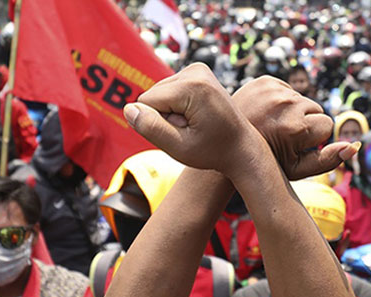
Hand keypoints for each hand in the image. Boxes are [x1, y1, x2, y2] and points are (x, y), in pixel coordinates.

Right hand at [123, 63, 256, 176]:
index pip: (147, 102)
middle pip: (153, 95)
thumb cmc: (213, 152)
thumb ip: (151, 129)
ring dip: (171, 112)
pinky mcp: (198, 72)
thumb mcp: (179, 148)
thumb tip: (128, 109)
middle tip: (191, 131)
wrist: (242, 146)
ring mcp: (198, 69)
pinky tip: (196, 117)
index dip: (158, 124)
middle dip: (165, 116)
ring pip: (160, 93)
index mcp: (192, 86)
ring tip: (195, 125)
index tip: (184, 134)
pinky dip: (177, 106)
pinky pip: (170, 90)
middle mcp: (195, 71)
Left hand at [232, 76, 358, 179]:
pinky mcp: (264, 80)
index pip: (327, 125)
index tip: (294, 145)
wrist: (228, 145)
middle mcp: (287, 105)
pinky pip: (287, 89)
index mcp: (296, 128)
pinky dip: (281, 101)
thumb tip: (355, 146)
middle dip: (305, 122)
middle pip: (316, 109)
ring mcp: (273, 90)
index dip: (313, 138)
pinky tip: (267, 113)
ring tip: (273, 125)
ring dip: (294, 112)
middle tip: (282, 136)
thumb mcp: (298, 169)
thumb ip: (329, 160)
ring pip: (302, 99)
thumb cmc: (267, 162)